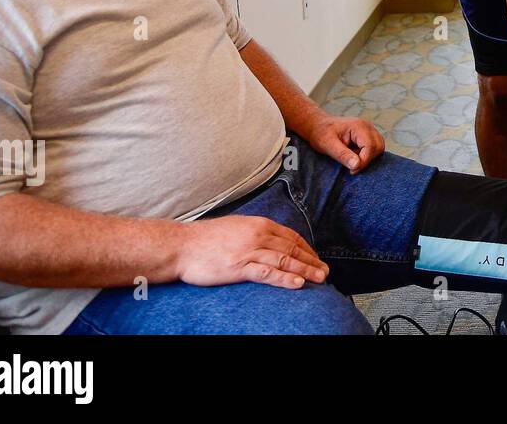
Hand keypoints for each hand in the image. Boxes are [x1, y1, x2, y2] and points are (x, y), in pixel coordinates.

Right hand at [177, 215, 328, 288]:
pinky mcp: (239, 266)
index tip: (315, 258)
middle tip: (325, 271)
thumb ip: (255, 232)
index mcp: (259, 224)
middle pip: (292, 248)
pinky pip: (267, 273)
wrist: (182, 245)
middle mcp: (258, 235)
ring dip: (305, 270)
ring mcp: (249, 250)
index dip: (307, 249)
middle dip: (311, 260)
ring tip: (319, 278)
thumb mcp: (236, 227)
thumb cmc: (206, 239)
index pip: (291, 236)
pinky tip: (297, 283)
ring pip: (285, 260)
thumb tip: (271, 241)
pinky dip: (285, 278)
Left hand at [304, 115, 384, 172]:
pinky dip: (367, 155)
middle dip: (366, 160)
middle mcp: (367, 127)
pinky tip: (354, 156)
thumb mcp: (328, 145)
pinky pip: (375, 148)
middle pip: (378, 147)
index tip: (352, 171)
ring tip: (352, 159)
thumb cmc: (321, 133)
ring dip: (367, 158)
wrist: (318, 126)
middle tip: (351, 167)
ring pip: (378, 148)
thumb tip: (357, 165)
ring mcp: (369, 131)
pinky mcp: (368, 136)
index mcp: (359, 126)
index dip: (364, 161)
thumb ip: (343, 155)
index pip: (370, 146)